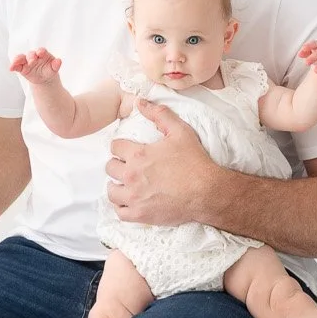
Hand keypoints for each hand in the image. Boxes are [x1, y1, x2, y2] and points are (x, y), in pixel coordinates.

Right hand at [10, 49, 62, 84]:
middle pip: (31, 54)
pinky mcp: (21, 67)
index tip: (40, 53)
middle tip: (32, 61)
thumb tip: (59, 61)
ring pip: (21, 58)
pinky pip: (16, 65)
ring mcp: (27, 61)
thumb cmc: (49, 71)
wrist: (44, 79)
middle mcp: (34, 56)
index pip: (41, 51)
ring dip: (18, 59)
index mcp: (43, 54)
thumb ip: (56, 65)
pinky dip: (13, 66)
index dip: (40, 51)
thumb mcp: (53, 69)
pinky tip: (11, 68)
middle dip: (31, 56)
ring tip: (16, 62)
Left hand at [105, 101, 217, 226]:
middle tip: (128, 167)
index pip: (115, 147)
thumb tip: (140, 102)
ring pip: (111, 191)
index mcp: (138, 155)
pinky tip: (129, 201)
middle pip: (110, 168)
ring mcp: (134, 197)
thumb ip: (159, 115)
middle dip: (118, 165)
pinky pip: (119, 212)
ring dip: (117, 186)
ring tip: (126, 184)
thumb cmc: (194, 161)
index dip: (121, 147)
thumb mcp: (180, 131)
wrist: (206, 191)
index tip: (127, 151)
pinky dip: (122, 206)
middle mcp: (132, 176)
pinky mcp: (140, 215)